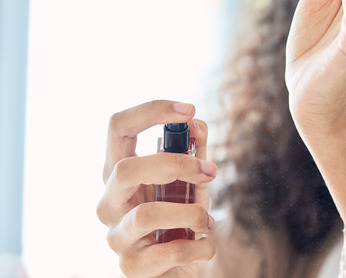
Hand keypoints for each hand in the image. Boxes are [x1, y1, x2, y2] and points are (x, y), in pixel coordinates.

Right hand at [96, 100, 217, 276]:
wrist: (176, 268)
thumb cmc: (181, 219)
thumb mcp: (191, 181)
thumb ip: (194, 151)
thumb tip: (196, 124)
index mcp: (119, 173)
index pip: (117, 127)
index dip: (151, 111)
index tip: (190, 109)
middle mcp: (109, 202)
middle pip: (126, 168)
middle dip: (176, 164)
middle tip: (211, 170)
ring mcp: (116, 236)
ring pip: (146, 215)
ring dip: (191, 212)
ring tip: (208, 220)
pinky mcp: (131, 268)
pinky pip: (168, 251)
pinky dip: (199, 245)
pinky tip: (205, 244)